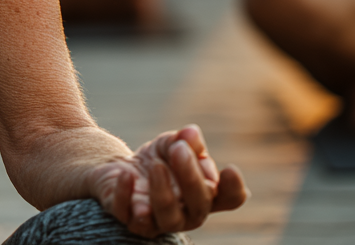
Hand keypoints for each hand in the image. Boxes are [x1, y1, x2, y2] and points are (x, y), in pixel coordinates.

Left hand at [85, 125, 246, 236]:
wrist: (120, 169)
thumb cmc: (156, 160)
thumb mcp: (171, 144)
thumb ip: (185, 140)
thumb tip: (190, 133)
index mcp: (203, 195)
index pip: (229, 199)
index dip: (234, 188)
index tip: (230, 168)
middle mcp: (186, 214)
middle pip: (198, 207)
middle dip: (191, 178)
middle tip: (179, 150)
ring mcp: (157, 221)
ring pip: (167, 219)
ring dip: (163, 192)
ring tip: (156, 165)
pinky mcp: (127, 218)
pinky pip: (127, 213)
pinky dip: (126, 194)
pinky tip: (126, 175)